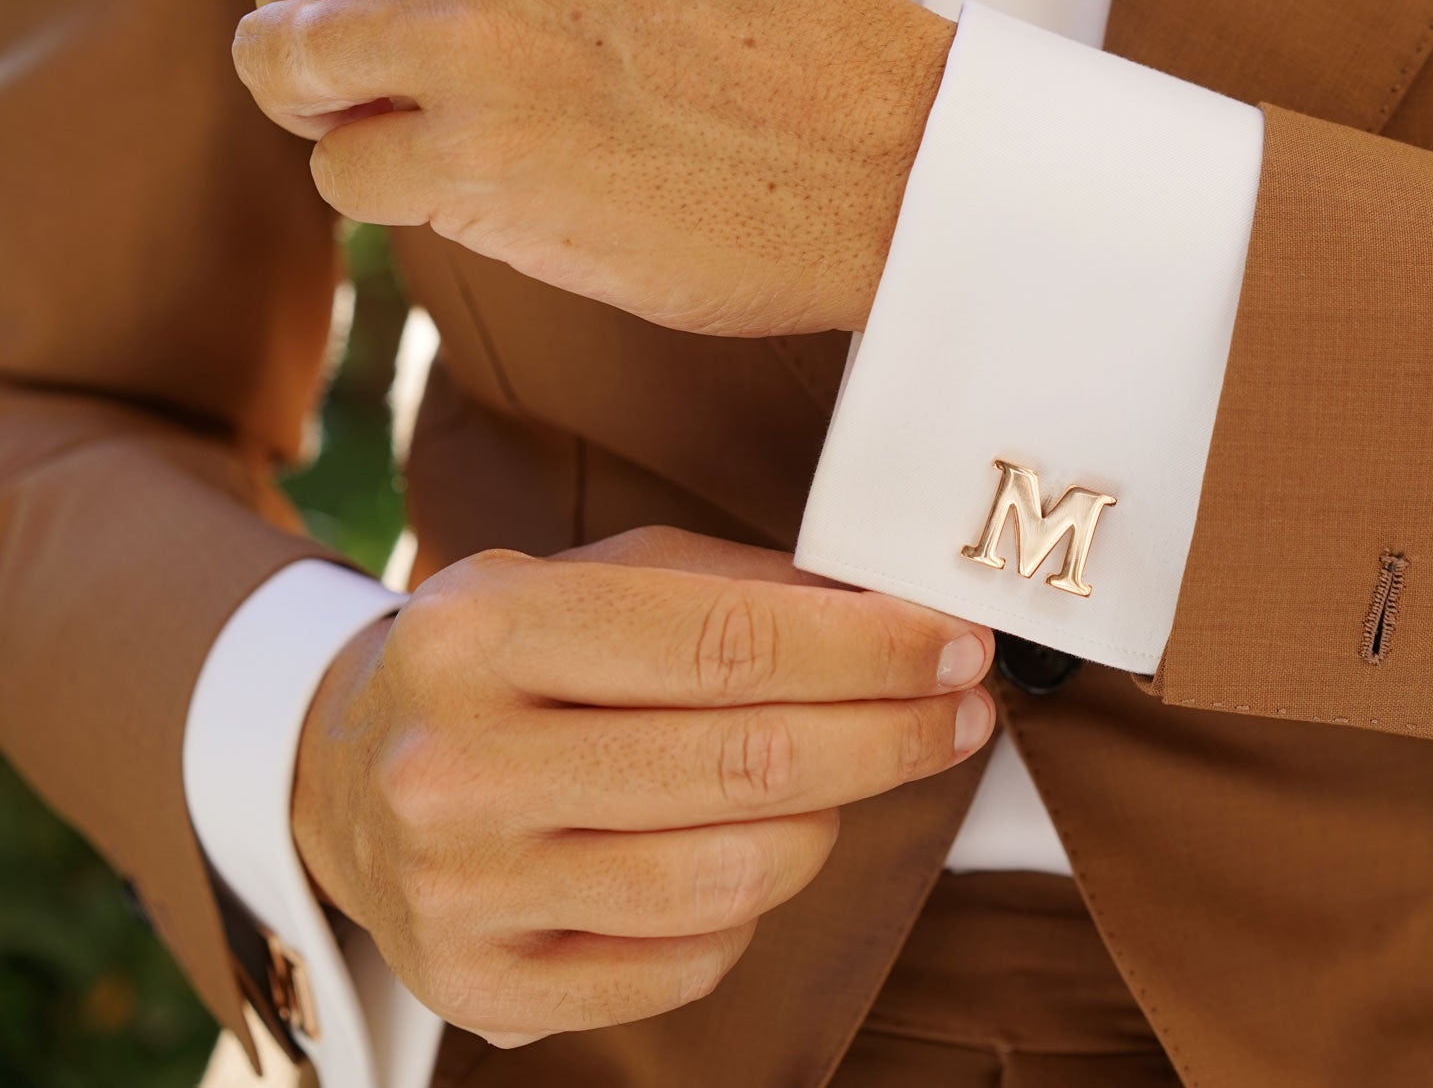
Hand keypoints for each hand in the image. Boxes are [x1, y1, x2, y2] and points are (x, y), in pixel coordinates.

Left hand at [229, 0, 951, 335]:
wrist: (886, 158)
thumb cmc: (775, 47)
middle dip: (306, 23)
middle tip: (368, 81)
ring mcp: (468, 38)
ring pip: (281, 59)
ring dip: (323, 109)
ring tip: (402, 134)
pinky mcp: (473, 161)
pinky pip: (339, 174)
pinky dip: (384, 194)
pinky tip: (469, 191)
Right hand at [291, 527, 993, 1044]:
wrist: (341, 776)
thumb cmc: (505, 662)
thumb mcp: (592, 578)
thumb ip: (739, 588)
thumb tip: (897, 617)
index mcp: (484, 629)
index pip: (726, 643)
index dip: (869, 650)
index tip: (956, 647)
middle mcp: (458, 764)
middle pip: (746, 764)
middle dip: (890, 735)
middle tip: (961, 711)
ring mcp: (463, 888)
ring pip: (733, 877)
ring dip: (827, 825)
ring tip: (838, 783)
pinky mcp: (481, 984)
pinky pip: (690, 963)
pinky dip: (751, 910)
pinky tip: (745, 853)